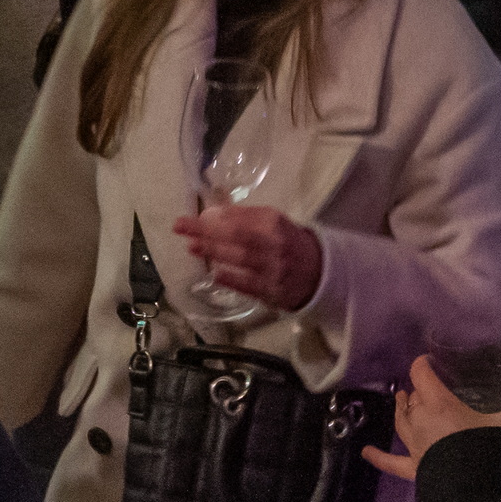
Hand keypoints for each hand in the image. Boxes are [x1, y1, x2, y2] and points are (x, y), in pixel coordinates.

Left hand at [174, 204, 322, 311]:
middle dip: (206, 231)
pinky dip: (231, 279)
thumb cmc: (289, 242)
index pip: (240, 218)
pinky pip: (249, 285)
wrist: (320, 272)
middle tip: (180, 226)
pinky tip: (213, 274)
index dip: (217, 216)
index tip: (197, 214)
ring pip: (240, 258)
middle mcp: (274, 244)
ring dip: (213, 251)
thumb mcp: (274, 222)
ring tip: (191, 246)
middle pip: (236, 235)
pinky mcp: (272, 290)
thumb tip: (214, 211)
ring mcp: (273, 268)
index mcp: (274, 222)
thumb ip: (246, 217)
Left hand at [368, 350, 500, 481]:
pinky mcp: (413, 469)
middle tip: (421, 387)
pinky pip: (391, 462)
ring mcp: (415, 446)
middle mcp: (421, 420)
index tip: (428, 361)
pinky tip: (365, 452)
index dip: (422, 365)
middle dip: (416, 391)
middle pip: (413, 399)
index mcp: (439, 403)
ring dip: (400, 410)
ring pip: (401, 422)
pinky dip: (378, 457)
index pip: (422, 375)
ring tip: (400, 400)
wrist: (476, 489)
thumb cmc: (489, 448)